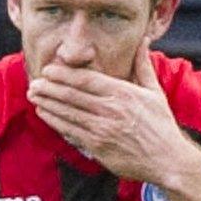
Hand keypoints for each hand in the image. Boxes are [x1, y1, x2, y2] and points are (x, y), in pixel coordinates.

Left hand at [26, 41, 194, 184]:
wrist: (167, 160)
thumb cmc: (161, 125)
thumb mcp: (155, 92)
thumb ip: (143, 66)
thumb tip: (143, 40)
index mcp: (124, 93)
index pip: (86, 79)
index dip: (63, 74)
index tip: (48, 69)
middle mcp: (111, 110)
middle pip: (72, 95)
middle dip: (49, 87)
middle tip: (34, 81)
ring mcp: (103, 129)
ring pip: (67, 113)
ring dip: (47, 103)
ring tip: (33, 95)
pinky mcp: (97, 147)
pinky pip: (70, 131)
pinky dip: (54, 121)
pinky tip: (44, 113)